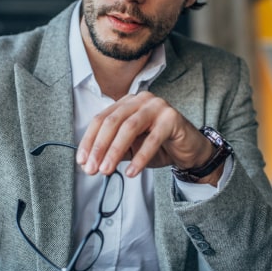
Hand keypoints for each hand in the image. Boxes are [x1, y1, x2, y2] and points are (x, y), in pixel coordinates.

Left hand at [75, 91, 216, 180]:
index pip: (101, 119)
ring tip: (106, 171)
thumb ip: (112, 150)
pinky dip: (139, 157)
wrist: (189, 149)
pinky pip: (152, 139)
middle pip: (112, 121)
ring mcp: (157, 105)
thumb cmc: (158, 146)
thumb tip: (90, 162)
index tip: (82, 161)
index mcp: (126, 103)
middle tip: (92, 169)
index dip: (89, 141)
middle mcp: (140, 99)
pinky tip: (131, 172)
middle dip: (99, 147)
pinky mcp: (172, 117)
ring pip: (129, 127)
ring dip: (114, 151)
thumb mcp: (130, 148)